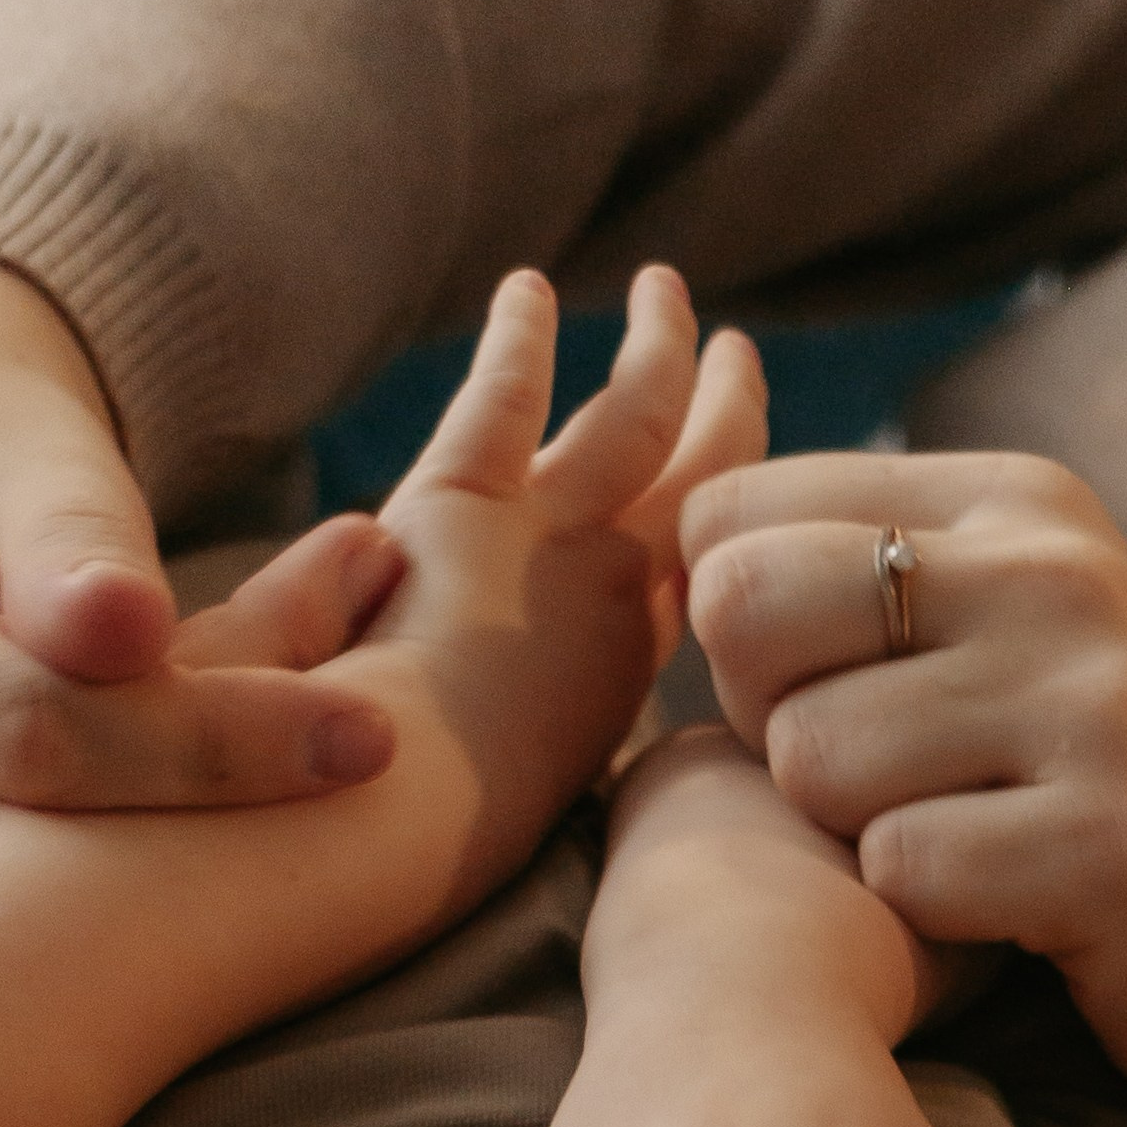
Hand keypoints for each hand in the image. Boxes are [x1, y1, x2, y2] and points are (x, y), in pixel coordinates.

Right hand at [0, 260, 401, 873]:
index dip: (211, 744)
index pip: (39, 736)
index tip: (376, 736)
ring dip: (251, 830)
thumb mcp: (5, 444)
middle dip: (252, 798)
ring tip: (379, 742)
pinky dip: (218, 839)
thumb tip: (120, 627)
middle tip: (410, 748)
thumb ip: (62, 524)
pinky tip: (322, 775)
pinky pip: (101, 887)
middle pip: (79, 837)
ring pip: (98, 880)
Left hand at [328, 265, 766, 927]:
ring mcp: (551, 552)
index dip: (714, 531)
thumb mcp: (472, 771)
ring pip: (636, 426)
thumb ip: (471, 687)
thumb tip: (398, 575)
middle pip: (696, 496)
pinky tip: (526, 288)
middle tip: (741, 364)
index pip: (679, 586)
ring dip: (661, 354)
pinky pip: (502, 398)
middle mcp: (605, 614)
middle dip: (724, 425)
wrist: (385, 833)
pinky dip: (516, 338)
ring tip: (671, 296)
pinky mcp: (468, 509)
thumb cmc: (392, 837)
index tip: (728, 492)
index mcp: (606, 688)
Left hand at [683, 452, 1126, 1126]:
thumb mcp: (1026, 653)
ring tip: (980, 862)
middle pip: (743, 615)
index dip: (743, 644)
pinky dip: (938, 925)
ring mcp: (1096, 701)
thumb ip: (879, 584)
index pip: (734, 521)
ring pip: (810, 759)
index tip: (849, 713)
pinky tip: (1027, 924)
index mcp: (1021, 502)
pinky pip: (903, 874)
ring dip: (864, 844)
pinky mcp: (1115, 843)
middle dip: (775, 735)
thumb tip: (684, 544)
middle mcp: (1059, 569)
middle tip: (891, 803)